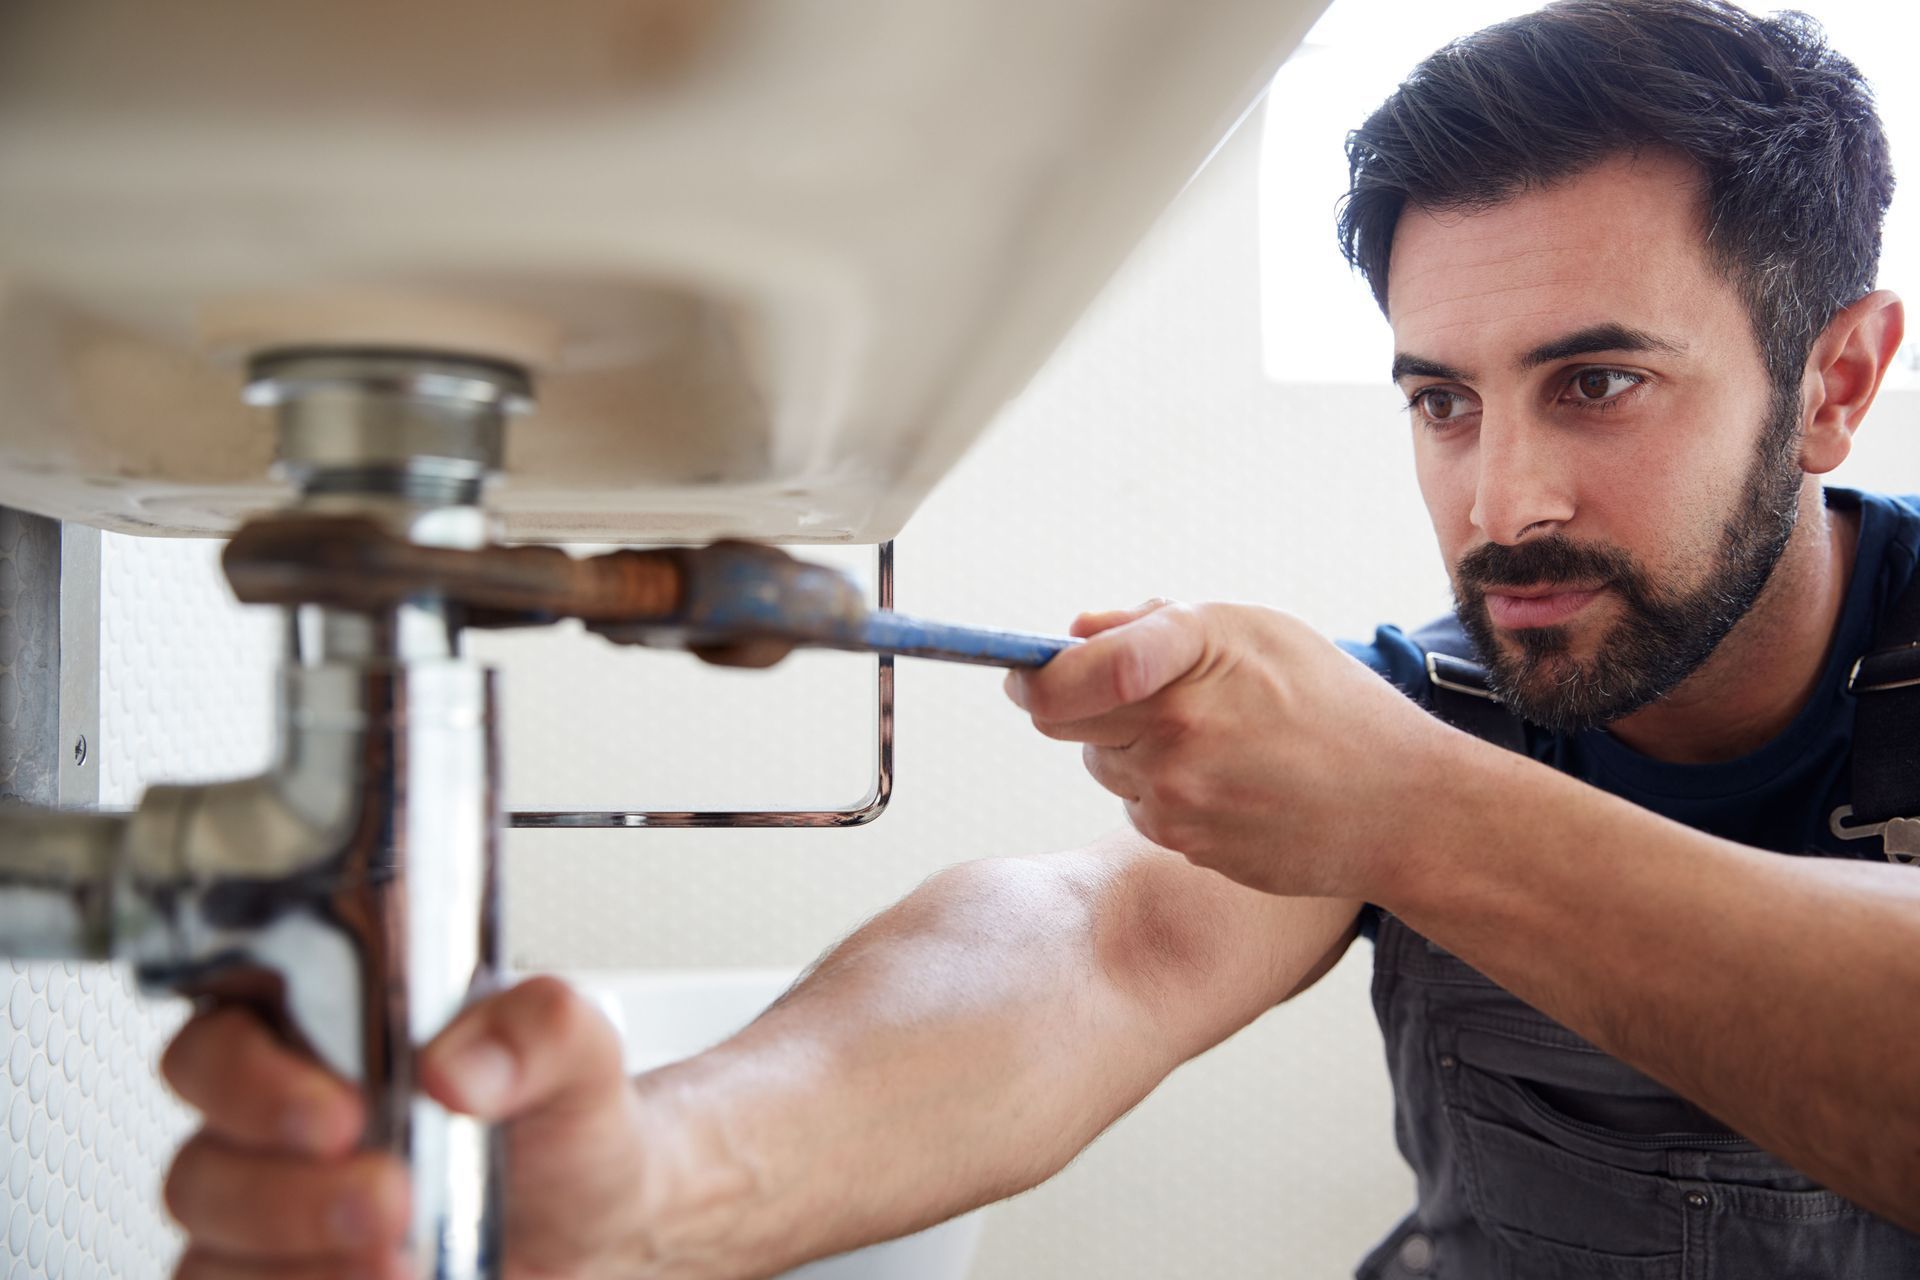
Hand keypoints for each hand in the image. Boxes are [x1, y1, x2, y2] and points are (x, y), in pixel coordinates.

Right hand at [161, 977, 657, 1278]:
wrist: (588, 1235)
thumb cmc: (555, 1131)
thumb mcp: (575, 1058)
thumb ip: (537, 1031)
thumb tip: (457, 1069)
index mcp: (316, 1043)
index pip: (216, 1043)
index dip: (249, 1080)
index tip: (338, 1117)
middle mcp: (269, 1137)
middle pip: (200, 1169)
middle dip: (289, 1196)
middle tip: (389, 1201)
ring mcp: (264, 1231)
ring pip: (213, 1260)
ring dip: (307, 1266)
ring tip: (409, 1263)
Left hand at [1005, 600, 1462, 899]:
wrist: (1403, 807)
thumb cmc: (1334, 705)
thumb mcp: (1255, 630)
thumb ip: (1152, 627)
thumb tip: (1074, 631)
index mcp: (1191, 658)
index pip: (1070, 673)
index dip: (1035, 673)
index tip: (1027, 672)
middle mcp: (1176, 730)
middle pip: (1063, 719)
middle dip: (1082, 700)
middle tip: (1144, 691)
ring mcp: (1176, 796)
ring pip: (1101, 763)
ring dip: (1130, 746)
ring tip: (1214, 737)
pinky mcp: (1183, 844)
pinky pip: (1139, 806)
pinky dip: (1163, 790)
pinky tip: (1228, 780)